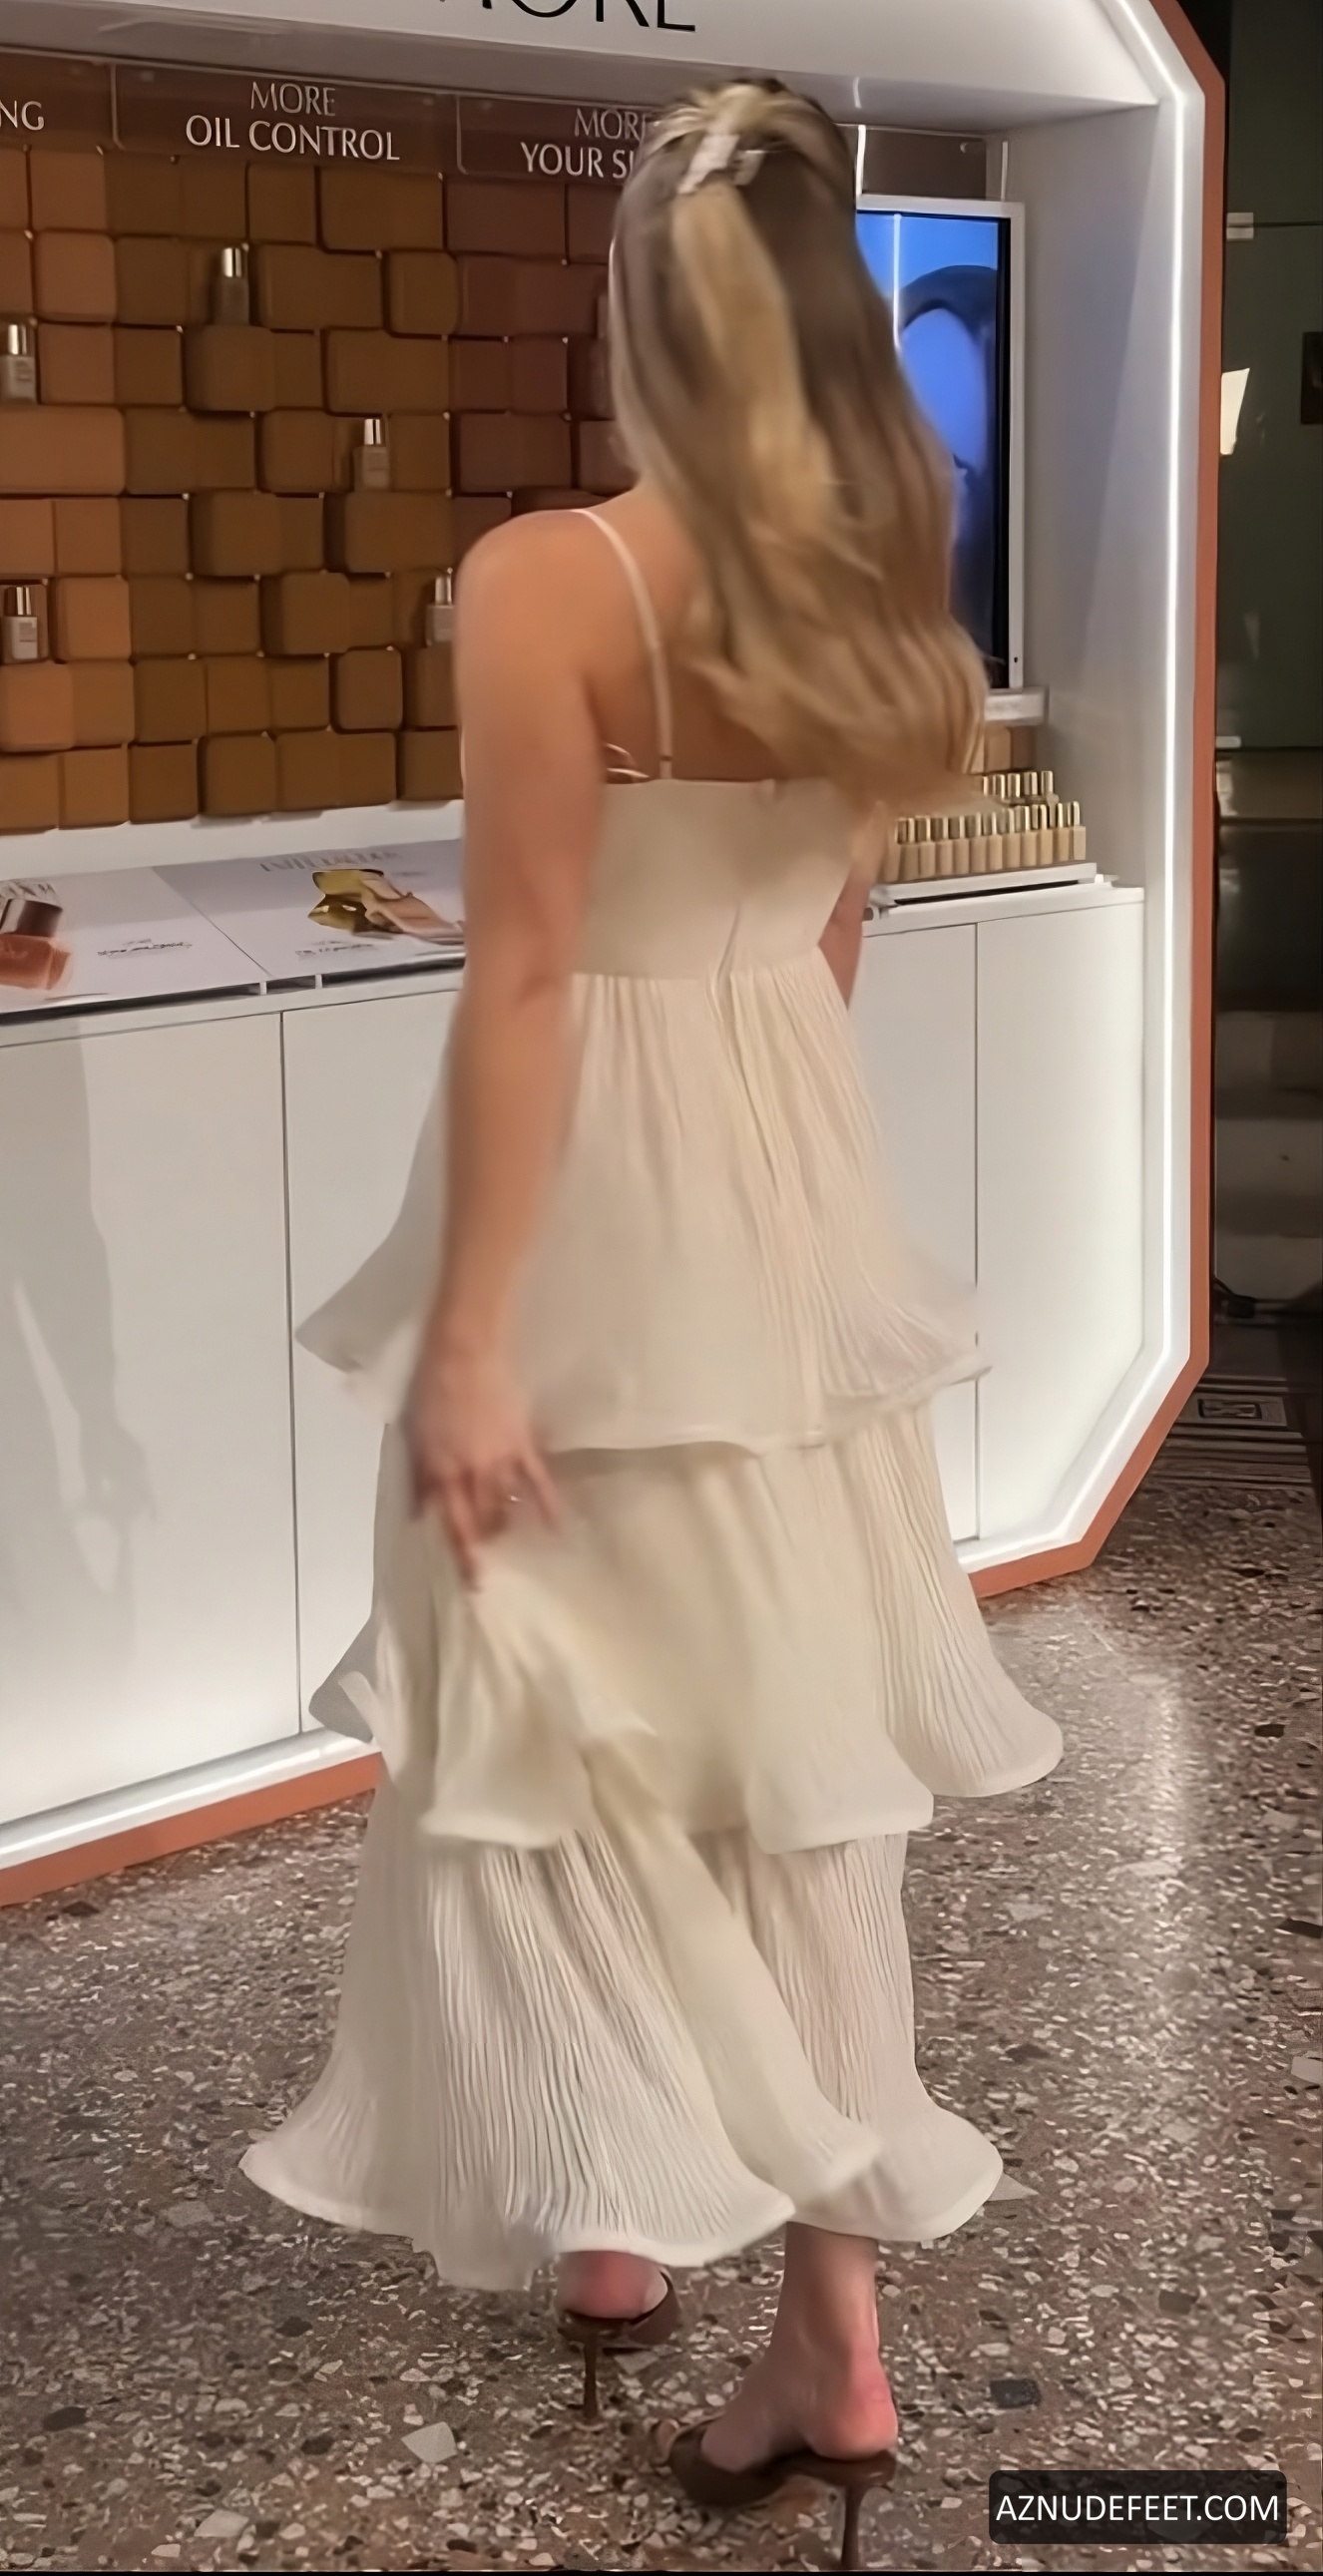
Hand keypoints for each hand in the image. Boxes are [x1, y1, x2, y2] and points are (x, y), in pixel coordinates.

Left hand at [404, 1338, 556, 1586]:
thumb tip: (418, 1514)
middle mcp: (470, 1471)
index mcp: (440, 1468)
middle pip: (478, 1518)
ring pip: (504, 1504)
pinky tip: (557, 1527)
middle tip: (488, 1568)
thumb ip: (420, 1476)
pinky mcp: (521, 1443)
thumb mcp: (415, 1433)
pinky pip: (537, 1479)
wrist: (465, 1350)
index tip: (469, 1578)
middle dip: (482, 1544)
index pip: (449, 1520)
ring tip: (508, 1544)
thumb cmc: (431, 1385)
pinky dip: (547, 1505)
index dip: (458, 1551)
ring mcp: (498, 1459)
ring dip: (505, 1527)